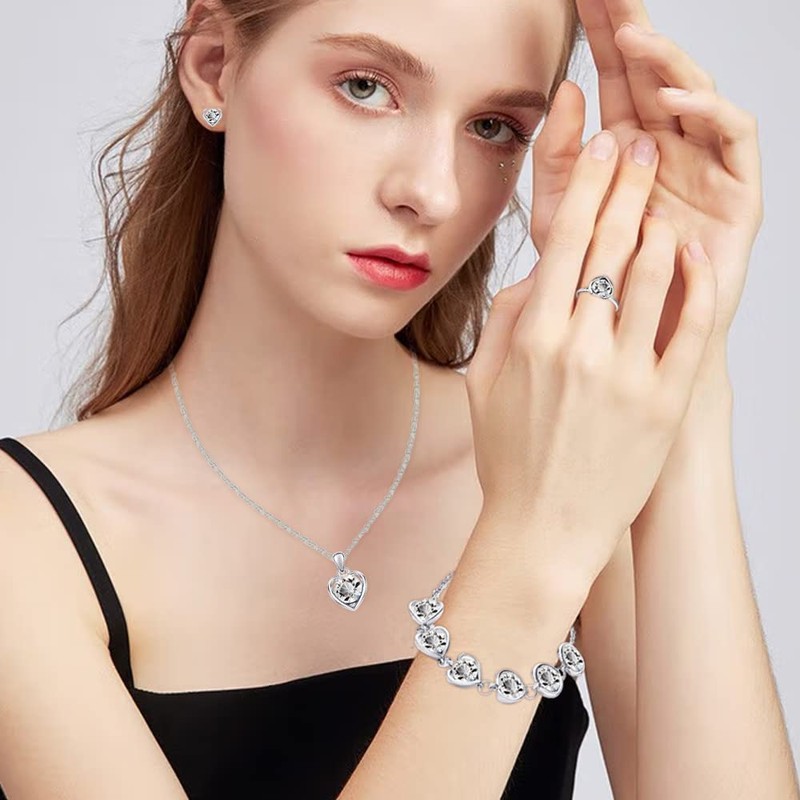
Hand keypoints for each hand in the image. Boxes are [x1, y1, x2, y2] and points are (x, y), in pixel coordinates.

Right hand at [466, 128, 717, 589]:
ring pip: (654, 276)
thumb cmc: (509, 459)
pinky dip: (694, 283)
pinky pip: (688, 328)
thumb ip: (504, 319)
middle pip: (612, 244)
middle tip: (644, 145)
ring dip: (662, 223)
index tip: (603, 149)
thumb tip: (535, 273)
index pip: (566, 240)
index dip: (589, 185)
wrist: (544, 530)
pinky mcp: (664, 402)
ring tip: (667, 194)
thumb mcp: (481, 385)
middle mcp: (580, 347)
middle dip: (631, 183)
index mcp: (533, 337)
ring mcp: (627, 375)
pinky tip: (694, 253)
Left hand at [532, 0, 762, 358]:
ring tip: (631, 40)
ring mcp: (704, 165)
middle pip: (653, 72)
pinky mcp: (737, 191)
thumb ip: (559, 159)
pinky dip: (707, 112)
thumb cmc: (598, 284)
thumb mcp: (561, 218)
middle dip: (632, 26)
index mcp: (624, 148)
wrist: (636, 344)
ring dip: (666, 62)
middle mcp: (667, 147)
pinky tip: (673, 102)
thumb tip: (567, 91)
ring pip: (694, 95)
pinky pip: (732, 136)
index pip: (612, 77)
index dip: (598, 32)